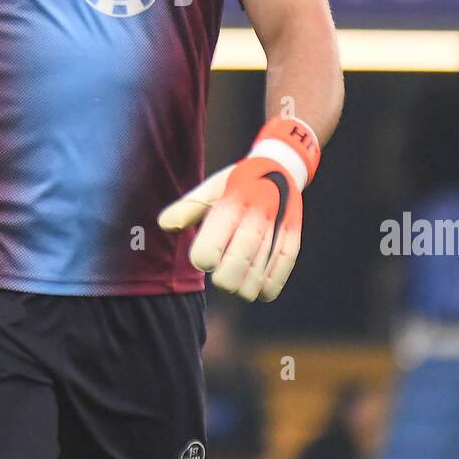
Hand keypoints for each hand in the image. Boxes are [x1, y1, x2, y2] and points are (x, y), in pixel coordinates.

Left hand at [158, 117, 319, 301]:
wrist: (280, 168)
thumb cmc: (234, 185)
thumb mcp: (211, 188)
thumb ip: (188, 208)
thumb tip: (165, 225)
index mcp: (233, 199)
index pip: (212, 247)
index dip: (204, 258)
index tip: (203, 257)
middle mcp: (258, 213)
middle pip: (233, 268)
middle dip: (222, 279)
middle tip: (219, 270)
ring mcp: (279, 227)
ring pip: (255, 279)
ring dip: (241, 286)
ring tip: (237, 275)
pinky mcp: (293, 239)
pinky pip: (277, 279)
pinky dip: (264, 290)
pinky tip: (254, 284)